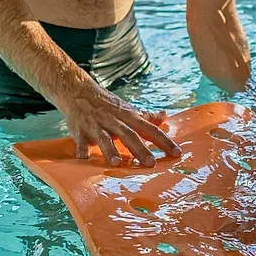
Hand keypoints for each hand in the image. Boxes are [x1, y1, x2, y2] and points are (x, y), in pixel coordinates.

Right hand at [59, 84, 180, 166]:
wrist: (78, 91)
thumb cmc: (106, 104)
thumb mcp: (127, 109)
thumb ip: (146, 116)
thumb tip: (165, 117)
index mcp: (128, 117)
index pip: (150, 129)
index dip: (164, 141)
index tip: (176, 153)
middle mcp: (114, 121)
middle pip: (129, 135)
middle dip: (140, 149)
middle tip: (151, 164)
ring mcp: (97, 125)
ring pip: (105, 138)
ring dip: (111, 150)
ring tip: (117, 163)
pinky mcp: (80, 130)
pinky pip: (80, 141)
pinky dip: (81, 149)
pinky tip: (83, 159)